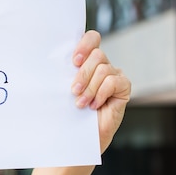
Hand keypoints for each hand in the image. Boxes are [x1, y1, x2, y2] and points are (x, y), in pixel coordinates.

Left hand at [71, 30, 130, 152]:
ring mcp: (115, 76)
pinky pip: (113, 82)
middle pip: (97, 54)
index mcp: (88, 61)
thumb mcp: (64, 89)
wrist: (81, 135)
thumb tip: (52, 62)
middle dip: (83, 73)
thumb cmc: (70, 112)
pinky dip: (101, 93)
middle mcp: (103, 65)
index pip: (92, 38)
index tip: (73, 61)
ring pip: (104, 69)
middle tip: (74, 90)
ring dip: (90, 88)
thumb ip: (65, 74)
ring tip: (82, 103)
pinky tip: (95, 105)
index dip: (85, 44)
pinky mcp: (124, 88)